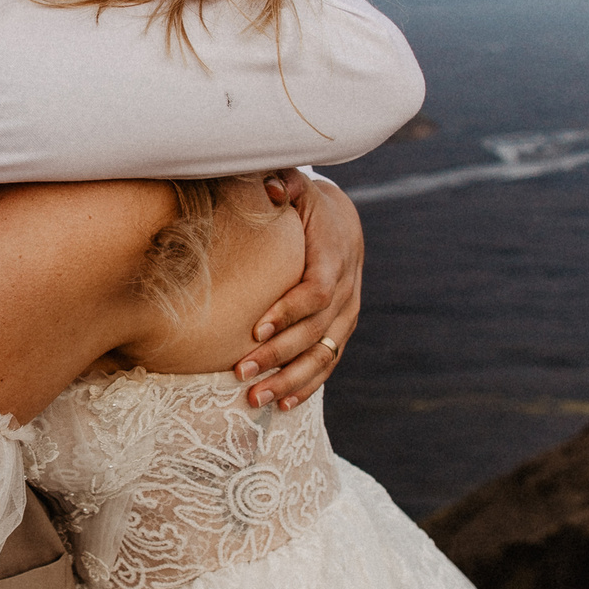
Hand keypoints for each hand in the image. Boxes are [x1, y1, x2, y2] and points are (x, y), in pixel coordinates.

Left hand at [236, 171, 363, 409]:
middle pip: (316, 332)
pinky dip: (307, 386)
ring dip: (290, 380)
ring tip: (254, 397)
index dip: (289, 313)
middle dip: (279, 355)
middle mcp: (346, 291)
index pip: (317, 292)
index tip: (255, 329)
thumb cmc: (306, 207)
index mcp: (333, 258)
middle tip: (241, 371)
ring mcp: (347, 315)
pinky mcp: (341, 331)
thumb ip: (283, 185)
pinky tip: (282, 404)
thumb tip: (269, 187)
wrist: (341, 224)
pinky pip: (328, 364)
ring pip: (323, 355)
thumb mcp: (297, 188)